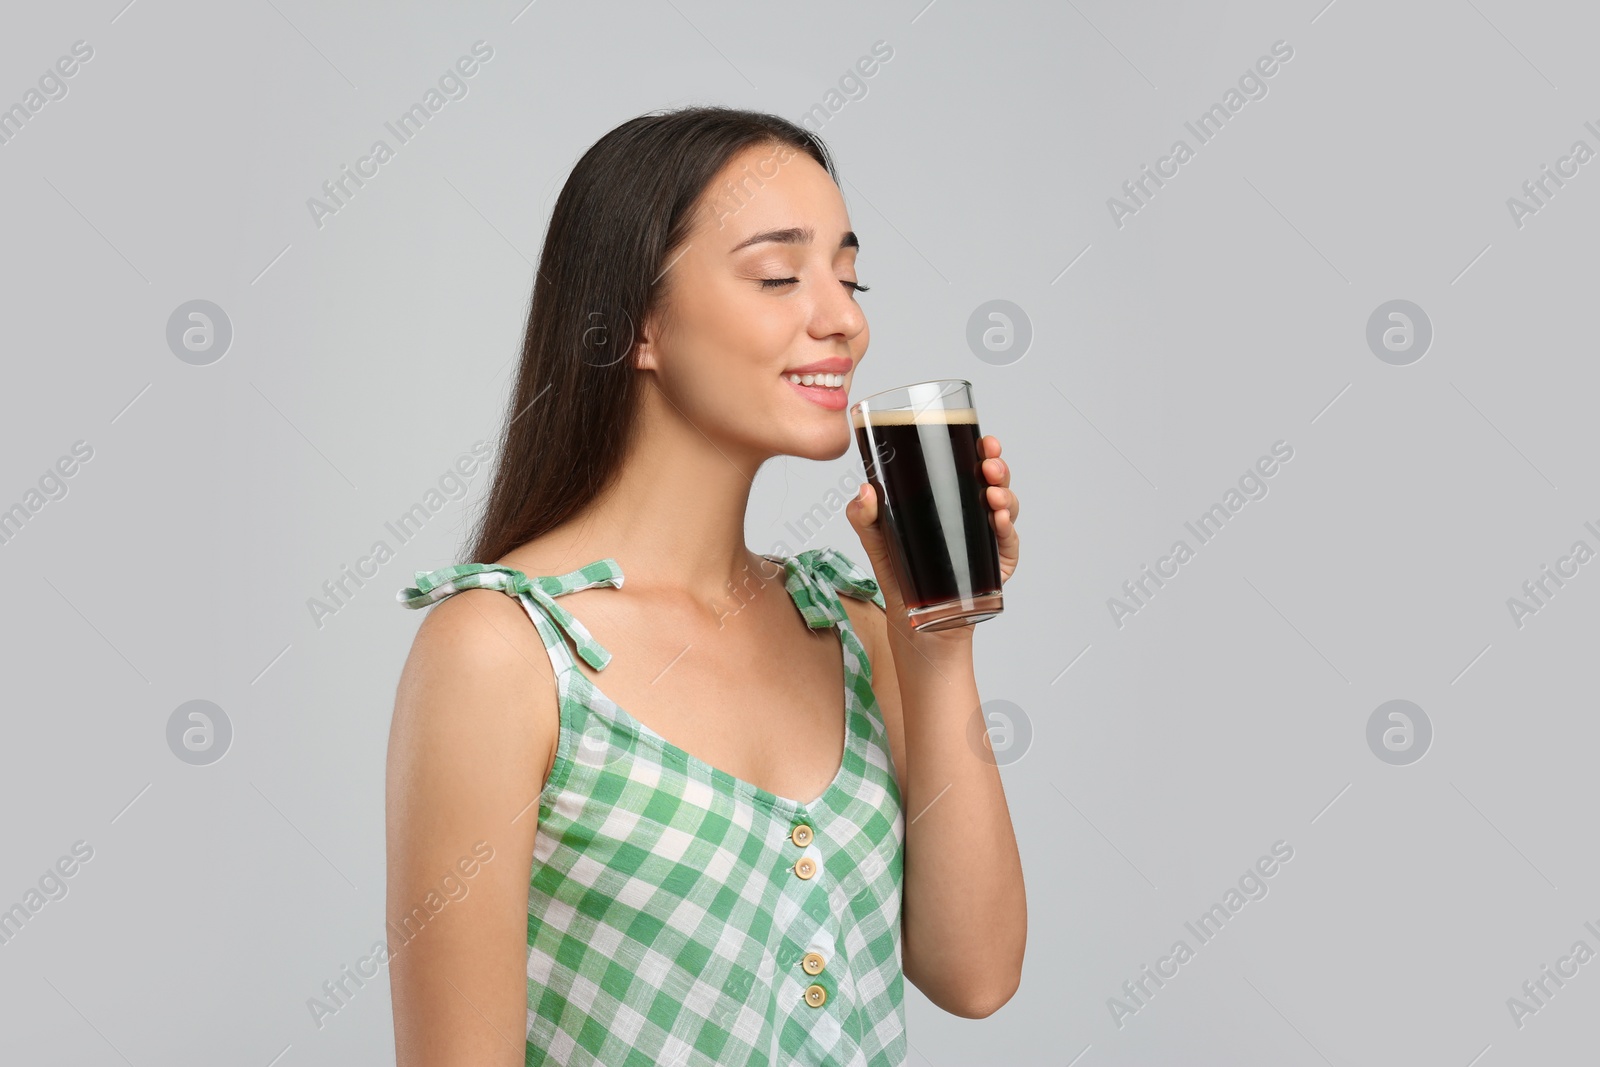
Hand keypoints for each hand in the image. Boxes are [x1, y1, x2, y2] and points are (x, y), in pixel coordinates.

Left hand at [845, 434, 1020, 618]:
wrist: (914, 622)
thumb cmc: (900, 575)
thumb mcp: (878, 542)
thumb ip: (865, 517)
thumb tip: (865, 491)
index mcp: (949, 499)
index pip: (969, 467)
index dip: (981, 450)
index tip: (983, 441)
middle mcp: (972, 514)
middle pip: (993, 481)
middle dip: (996, 467)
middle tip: (988, 465)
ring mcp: (987, 538)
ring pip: (1007, 507)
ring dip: (1005, 495)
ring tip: (993, 495)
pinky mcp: (996, 565)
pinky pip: (1009, 543)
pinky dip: (1008, 529)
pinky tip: (1000, 521)